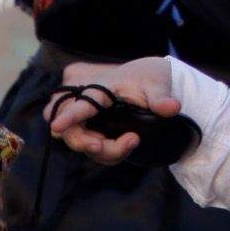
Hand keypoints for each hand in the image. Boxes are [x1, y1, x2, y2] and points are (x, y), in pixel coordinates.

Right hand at [45, 57, 178, 164]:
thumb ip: (161, 98)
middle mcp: (86, 102)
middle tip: (112, 145)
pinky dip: (107, 152)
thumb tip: (173, 107)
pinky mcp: (90, 128)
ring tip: (133, 140)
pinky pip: (91, 147)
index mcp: (99, 88)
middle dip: (86, 143)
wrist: (147, 78)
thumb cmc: (148, 78)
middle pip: (71, 129)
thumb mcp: (156, 85)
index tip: (57, 127)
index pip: (80, 104)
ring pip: (80, 142)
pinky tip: (129, 142)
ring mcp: (86, 117)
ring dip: (104, 151)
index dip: (67, 117)